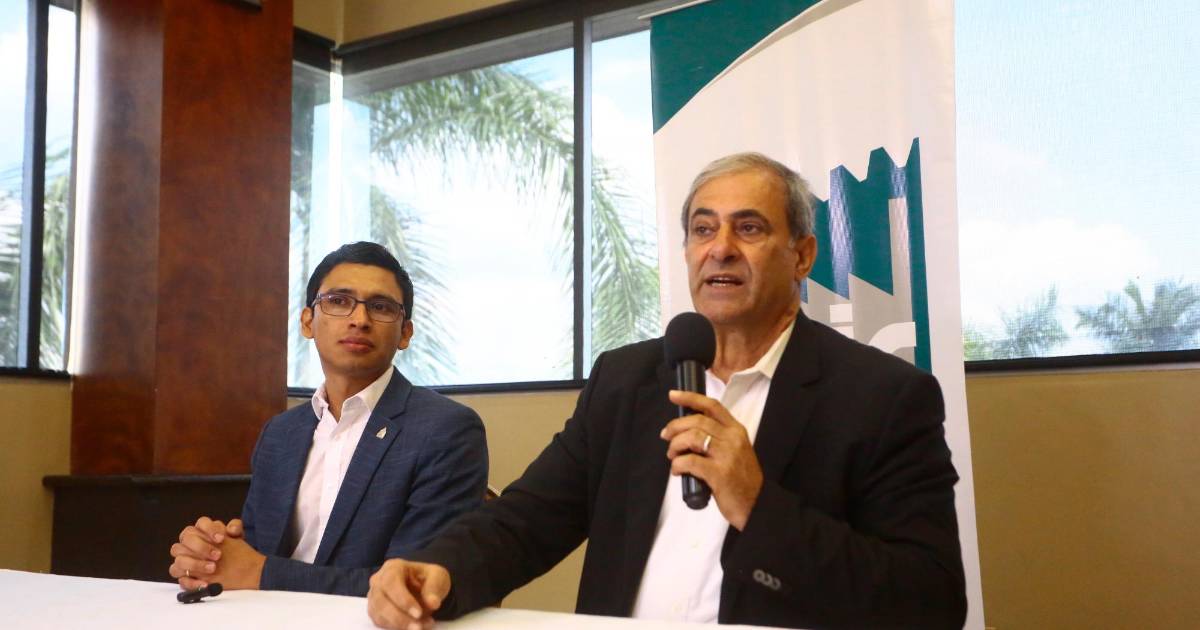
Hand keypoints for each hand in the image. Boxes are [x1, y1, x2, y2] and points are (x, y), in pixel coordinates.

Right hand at [169, 517, 249, 589]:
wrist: (236, 567)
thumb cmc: (233, 549)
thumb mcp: (237, 537)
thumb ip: (236, 528)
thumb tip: (232, 529)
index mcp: (202, 530)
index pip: (201, 523)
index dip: (210, 529)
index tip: (221, 539)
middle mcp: (189, 543)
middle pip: (186, 539)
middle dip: (202, 547)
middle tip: (218, 555)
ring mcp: (184, 560)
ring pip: (179, 560)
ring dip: (195, 564)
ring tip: (213, 569)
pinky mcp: (185, 577)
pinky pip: (182, 580)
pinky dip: (192, 583)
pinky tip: (206, 584)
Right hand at [368, 559, 450, 629]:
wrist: (423, 588)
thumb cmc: (428, 578)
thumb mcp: (437, 576)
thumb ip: (434, 588)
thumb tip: (433, 603)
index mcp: (393, 567)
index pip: (391, 582)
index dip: (403, 600)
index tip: (418, 613)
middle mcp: (378, 581)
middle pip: (381, 601)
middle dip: (399, 618)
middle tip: (418, 627)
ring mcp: (374, 597)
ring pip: (378, 614)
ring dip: (399, 625)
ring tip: (421, 627)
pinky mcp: (375, 611)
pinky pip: (380, 623)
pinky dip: (396, 628)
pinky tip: (413, 627)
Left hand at [662, 390, 763, 529]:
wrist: (757, 504)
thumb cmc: (742, 479)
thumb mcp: (736, 450)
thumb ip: (717, 437)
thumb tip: (687, 431)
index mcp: (736, 430)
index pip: (712, 406)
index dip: (690, 398)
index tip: (673, 396)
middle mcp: (732, 439)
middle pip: (696, 421)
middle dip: (675, 427)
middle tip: (666, 436)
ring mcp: (727, 455)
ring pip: (691, 437)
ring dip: (675, 446)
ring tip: (672, 455)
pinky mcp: (719, 473)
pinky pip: (689, 461)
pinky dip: (677, 464)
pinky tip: (677, 470)